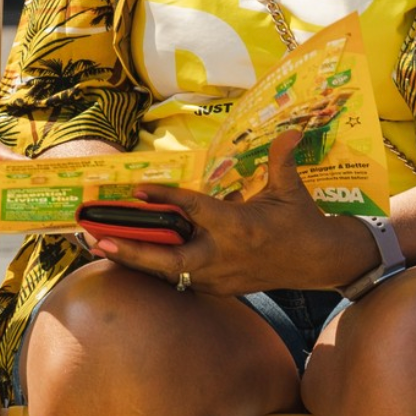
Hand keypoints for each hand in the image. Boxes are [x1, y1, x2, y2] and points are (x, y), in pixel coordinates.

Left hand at [78, 131, 378, 295]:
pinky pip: (178, 276)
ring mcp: (218, 276)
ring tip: (95, 245)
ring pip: (167, 271)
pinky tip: (123, 254)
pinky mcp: (217, 287)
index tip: (137, 190)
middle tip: (96, 239)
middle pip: (168, 259)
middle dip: (130, 251)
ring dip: (131, 259)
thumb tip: (293, 129)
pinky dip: (151, 266)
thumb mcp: (291, 189)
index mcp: (239, 227)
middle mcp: (223, 255)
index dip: (166, 199)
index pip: (195, 211)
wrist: (320, 263)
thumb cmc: (302, 222)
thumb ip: (281, 158)